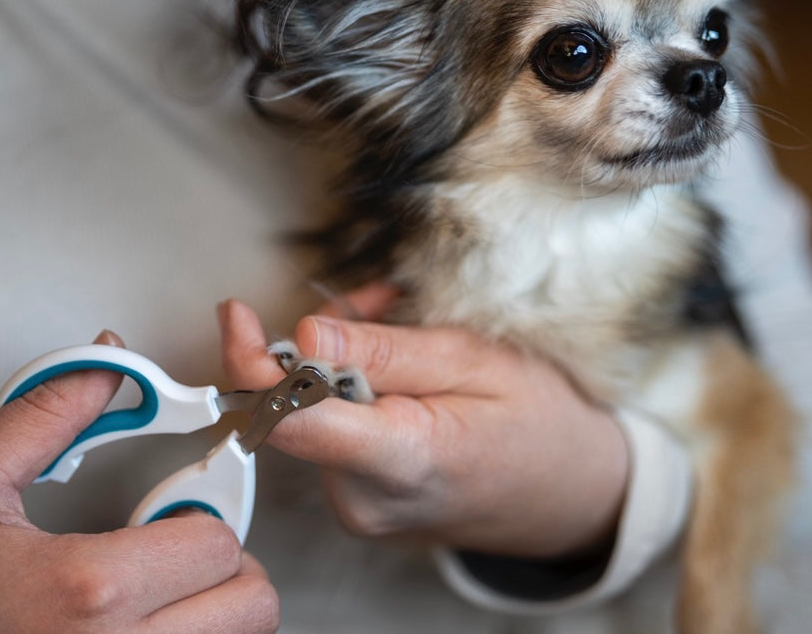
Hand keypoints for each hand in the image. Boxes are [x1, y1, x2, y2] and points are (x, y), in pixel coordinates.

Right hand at [0, 331, 278, 633]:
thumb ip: (45, 416)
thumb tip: (106, 366)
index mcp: (88, 590)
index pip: (217, 544)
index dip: (199, 516)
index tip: (170, 513)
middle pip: (251, 604)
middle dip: (225, 569)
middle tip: (178, 554)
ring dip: (216, 613)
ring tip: (161, 593)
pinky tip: (142, 625)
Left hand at [218, 290, 628, 558]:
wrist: (574, 494)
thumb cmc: (542, 424)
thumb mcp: (477, 362)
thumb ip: (386, 352)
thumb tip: (303, 335)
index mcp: (402, 461)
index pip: (292, 419)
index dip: (251, 363)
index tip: (237, 314)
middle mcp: (365, 499)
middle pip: (297, 408)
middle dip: (319, 344)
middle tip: (379, 302)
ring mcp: (360, 509)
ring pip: (312, 416)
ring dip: (340, 363)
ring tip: (405, 332)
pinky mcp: (359, 504)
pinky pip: (330, 433)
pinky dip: (351, 392)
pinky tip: (398, 370)